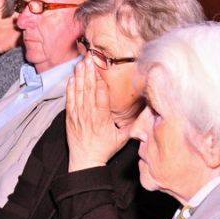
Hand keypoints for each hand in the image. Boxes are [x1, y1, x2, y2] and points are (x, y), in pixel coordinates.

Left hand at [66, 57, 132, 171]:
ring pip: (78, 93)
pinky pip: (69, 100)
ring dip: (79, 77)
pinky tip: (72, 78)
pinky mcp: (70, 117)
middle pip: (88, 91)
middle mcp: (89, 115)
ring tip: (81, 63)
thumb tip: (149, 113)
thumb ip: (136, 125)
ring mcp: (78, 116)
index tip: (101, 69)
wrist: (85, 160)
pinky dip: (70, 89)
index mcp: (102, 119)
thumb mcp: (123, 138)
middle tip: (89, 58)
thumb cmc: (105, 149)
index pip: (101, 97)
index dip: (100, 82)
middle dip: (89, 73)